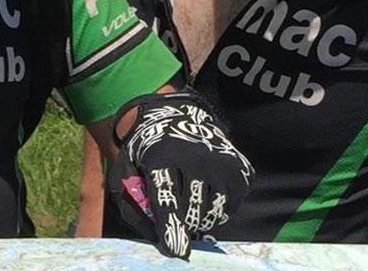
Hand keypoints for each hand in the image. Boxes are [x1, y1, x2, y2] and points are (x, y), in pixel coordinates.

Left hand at [108, 92, 252, 258]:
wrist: (175, 119)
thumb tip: (158, 240)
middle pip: (193, 209)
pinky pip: (233, 204)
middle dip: (183, 226)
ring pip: (215, 210)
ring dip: (201, 220)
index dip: (170, 225)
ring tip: (190, 209)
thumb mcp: (127, 173)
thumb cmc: (146, 155)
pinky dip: (220, 210)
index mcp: (162, 154)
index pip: (168, 196)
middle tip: (177, 225)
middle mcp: (196, 155)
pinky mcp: (240, 167)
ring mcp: (222, 160)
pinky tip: (206, 198)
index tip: (174, 248)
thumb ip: (135, 208)